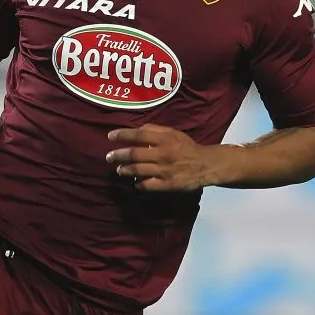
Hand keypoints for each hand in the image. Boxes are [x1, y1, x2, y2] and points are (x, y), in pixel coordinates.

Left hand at [106, 124, 234, 191]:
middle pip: (135, 154)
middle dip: (118, 155)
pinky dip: (138, 184)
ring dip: (124, 170)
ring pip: (138, 170)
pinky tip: (135, 182)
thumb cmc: (186, 147)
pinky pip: (147, 185)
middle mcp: (163, 154)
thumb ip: (155, 129)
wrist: (205, 165)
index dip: (123, 135)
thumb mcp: (173, 133)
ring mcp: (165, 170)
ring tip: (118, 169)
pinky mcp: (168, 185)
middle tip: (109, 156)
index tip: (110, 136)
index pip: (139, 134)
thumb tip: (137, 129)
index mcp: (165, 139)